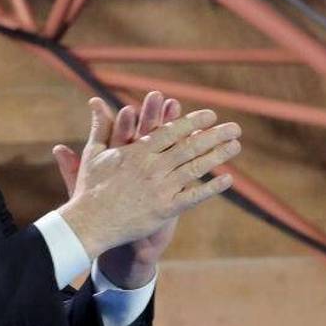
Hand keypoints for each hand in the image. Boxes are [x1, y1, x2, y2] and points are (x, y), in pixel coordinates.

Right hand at [58, 98, 239, 259]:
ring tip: (236, 145)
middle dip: (214, 135)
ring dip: (218, 155)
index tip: (211, 116)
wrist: (89, 224)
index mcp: (137, 151)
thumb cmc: (89, 189)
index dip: (193, 122)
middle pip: (189, 146)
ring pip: (195, 168)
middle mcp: (152, 167)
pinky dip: (211, 187)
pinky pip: (193, 196)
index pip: (171, 131)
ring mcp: (160, 189)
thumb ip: (101, 126)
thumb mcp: (93, 153)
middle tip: (235, 127)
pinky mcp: (164, 209)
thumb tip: (95, 101)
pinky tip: (228, 179)